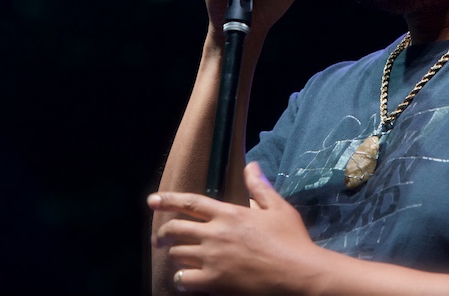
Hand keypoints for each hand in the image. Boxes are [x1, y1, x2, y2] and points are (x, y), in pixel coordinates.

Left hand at [150, 162, 317, 294]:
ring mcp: (213, 259)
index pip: (191, 203)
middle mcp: (215, 234)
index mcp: (229, 214)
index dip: (168, 200)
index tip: (152, 200)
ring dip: (175, 256)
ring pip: (178, 255)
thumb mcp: (278, 208)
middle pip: (176, 229)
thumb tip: (251, 165)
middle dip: (163, 233)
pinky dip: (182, 280)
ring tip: (179, 258)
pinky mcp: (214, 282)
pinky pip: (184, 280)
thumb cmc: (291, 240)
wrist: (297, 274)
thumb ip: (259, 187)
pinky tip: (186, 280)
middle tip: (159, 239)